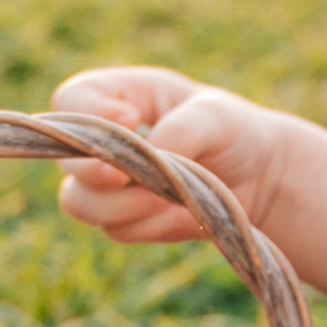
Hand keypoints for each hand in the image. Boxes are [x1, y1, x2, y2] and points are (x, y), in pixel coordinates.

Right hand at [50, 65, 287, 248]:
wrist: (260, 177)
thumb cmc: (232, 130)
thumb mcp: (215, 117)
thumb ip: (181, 129)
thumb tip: (148, 160)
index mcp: (120, 96)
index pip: (71, 100)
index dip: (86, 116)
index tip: (130, 122)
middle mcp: (104, 140)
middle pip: (66, 159)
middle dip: (98, 172)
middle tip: (127, 176)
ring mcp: (108, 184)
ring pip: (80, 203)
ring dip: (124, 206)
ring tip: (170, 199)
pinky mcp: (125, 219)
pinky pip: (118, 230)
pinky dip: (152, 226)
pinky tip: (186, 217)